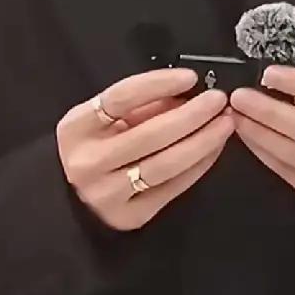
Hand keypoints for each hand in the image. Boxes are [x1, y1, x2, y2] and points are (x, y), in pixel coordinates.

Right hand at [57, 68, 233, 230]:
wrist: (69, 200)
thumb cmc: (94, 146)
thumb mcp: (104, 118)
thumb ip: (142, 105)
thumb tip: (188, 93)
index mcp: (77, 128)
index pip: (121, 98)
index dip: (158, 84)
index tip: (190, 77)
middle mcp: (89, 162)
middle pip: (149, 134)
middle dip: (192, 115)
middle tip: (218, 99)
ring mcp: (108, 194)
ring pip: (165, 164)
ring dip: (202, 141)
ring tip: (225, 123)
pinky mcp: (129, 217)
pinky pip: (172, 187)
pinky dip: (198, 165)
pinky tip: (214, 148)